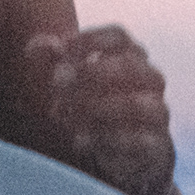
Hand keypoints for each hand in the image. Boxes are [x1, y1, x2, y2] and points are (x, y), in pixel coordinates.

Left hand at [29, 24, 180, 194]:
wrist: (128, 156)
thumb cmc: (96, 108)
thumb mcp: (72, 83)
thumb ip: (53, 61)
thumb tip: (37, 47)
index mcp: (132, 58)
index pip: (119, 38)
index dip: (90, 39)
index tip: (62, 50)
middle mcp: (150, 82)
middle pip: (131, 66)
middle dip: (90, 72)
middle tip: (57, 81)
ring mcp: (157, 114)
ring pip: (138, 105)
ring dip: (96, 108)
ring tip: (64, 113)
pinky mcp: (157, 147)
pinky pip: (140, 142)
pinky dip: (106, 140)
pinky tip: (80, 140)